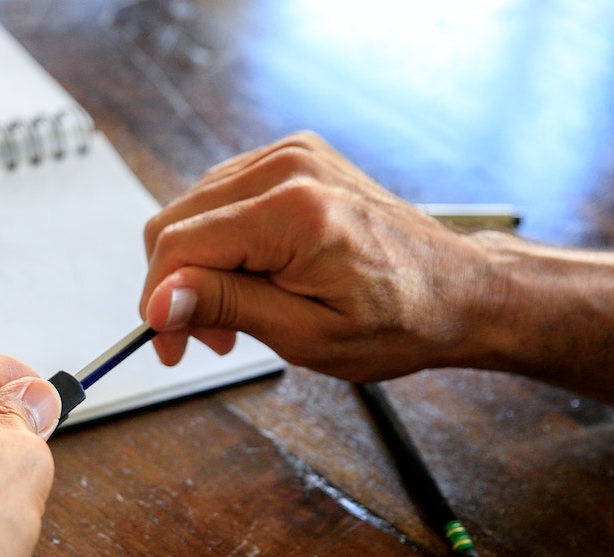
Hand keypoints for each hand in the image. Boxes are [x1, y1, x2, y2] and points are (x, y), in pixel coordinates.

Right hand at [140, 132, 500, 380]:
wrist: (455, 289)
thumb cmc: (400, 317)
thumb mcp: (306, 334)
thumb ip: (226, 307)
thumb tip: (160, 300)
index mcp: (294, 212)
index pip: (179, 244)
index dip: (158, 300)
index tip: (165, 344)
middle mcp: (289, 169)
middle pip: (175, 222)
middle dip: (174, 286)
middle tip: (201, 337)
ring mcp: (291, 155)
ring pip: (192, 210)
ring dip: (195, 266)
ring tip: (233, 313)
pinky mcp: (292, 157)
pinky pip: (220, 198)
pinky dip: (219, 242)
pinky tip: (246, 277)